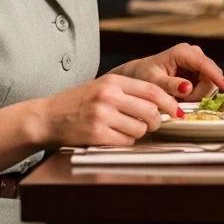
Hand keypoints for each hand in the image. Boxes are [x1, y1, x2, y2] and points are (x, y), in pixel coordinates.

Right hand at [34, 74, 181, 146]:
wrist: (46, 117)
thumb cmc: (77, 102)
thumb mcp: (102, 87)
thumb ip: (129, 92)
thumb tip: (162, 104)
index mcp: (112, 82)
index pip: (152, 91)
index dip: (169, 102)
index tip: (177, 111)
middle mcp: (108, 97)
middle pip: (151, 111)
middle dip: (156, 121)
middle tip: (151, 124)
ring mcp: (101, 116)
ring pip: (140, 129)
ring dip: (138, 133)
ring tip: (124, 129)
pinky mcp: (96, 135)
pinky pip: (126, 142)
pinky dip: (125, 142)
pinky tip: (113, 136)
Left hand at [112, 43, 223, 101]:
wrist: (139, 76)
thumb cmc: (143, 76)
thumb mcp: (153, 83)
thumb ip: (170, 85)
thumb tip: (188, 87)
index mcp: (183, 52)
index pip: (205, 64)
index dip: (216, 76)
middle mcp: (194, 54)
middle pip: (211, 76)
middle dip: (200, 92)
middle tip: (181, 100)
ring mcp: (198, 62)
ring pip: (210, 82)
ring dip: (198, 94)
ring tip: (178, 97)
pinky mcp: (199, 71)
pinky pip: (207, 86)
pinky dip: (197, 94)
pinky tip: (183, 95)